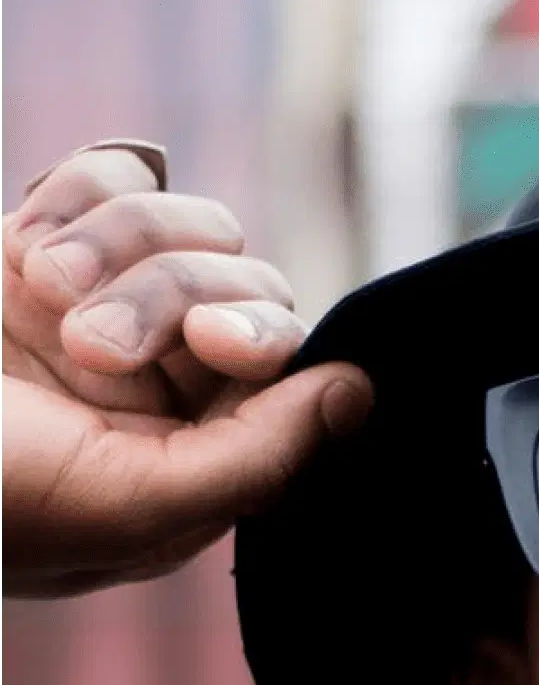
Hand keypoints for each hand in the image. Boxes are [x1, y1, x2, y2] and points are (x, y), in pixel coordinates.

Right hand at [1, 145, 371, 597]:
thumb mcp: (127, 508)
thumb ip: (258, 462)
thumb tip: (359, 396)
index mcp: (198, 461)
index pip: (288, 376)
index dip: (263, 340)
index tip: (214, 341)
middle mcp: (168, 385)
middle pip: (247, 289)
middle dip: (170, 296)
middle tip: (84, 341)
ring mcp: (110, 307)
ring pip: (191, 225)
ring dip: (116, 244)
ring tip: (39, 291)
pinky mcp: (49, 243)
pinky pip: (122, 176)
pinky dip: (84, 192)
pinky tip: (29, 244)